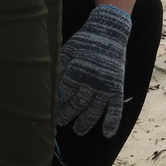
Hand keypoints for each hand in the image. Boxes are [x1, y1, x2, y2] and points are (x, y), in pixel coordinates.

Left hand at [55, 5, 132, 136]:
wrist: (109, 31)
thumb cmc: (85, 41)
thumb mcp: (68, 50)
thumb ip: (60, 67)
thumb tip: (49, 85)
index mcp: (77, 71)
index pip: (64, 94)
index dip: (56, 103)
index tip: (49, 111)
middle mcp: (91, 82)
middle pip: (77, 105)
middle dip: (66, 115)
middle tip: (59, 122)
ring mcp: (105, 86)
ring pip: (94, 111)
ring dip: (85, 123)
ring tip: (78, 131)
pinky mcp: (116, 87)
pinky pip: (115, 108)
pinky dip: (112, 121)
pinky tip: (107, 134)